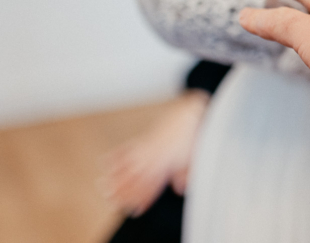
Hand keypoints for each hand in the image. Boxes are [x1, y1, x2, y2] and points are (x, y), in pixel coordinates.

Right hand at [101, 90, 209, 215]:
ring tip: (101, 187)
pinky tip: (104, 162)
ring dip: (113, 177)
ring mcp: (144, 148)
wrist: (185, 115)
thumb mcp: (190, 159)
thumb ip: (184, 175)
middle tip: (110, 202)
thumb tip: (180, 190)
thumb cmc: (189, 138)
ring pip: (125, 165)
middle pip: (133, 178)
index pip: (151, 187)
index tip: (134, 211)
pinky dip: (115, 156)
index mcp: (164, 165)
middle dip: (121, 191)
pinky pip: (126, 148)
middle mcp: (151, 158)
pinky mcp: (142, 138)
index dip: (142, 200)